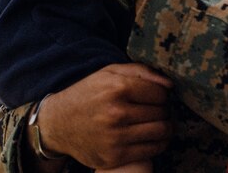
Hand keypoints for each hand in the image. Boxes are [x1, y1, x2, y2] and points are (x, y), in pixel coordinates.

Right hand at [35, 64, 172, 168]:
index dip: (162, 94)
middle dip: (164, 110)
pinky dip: (159, 143)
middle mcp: (116, 113)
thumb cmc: (88, 94)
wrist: (57, 124)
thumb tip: (169, 84)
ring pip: (161, 131)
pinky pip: (151, 150)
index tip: (157, 96)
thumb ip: (141, 71)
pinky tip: (154, 137)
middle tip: (159, 110)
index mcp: (117, 88)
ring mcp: (115, 137)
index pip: (160, 93)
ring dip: (166, 126)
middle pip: (161, 112)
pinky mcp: (114, 156)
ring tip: (160, 122)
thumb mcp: (109, 72)